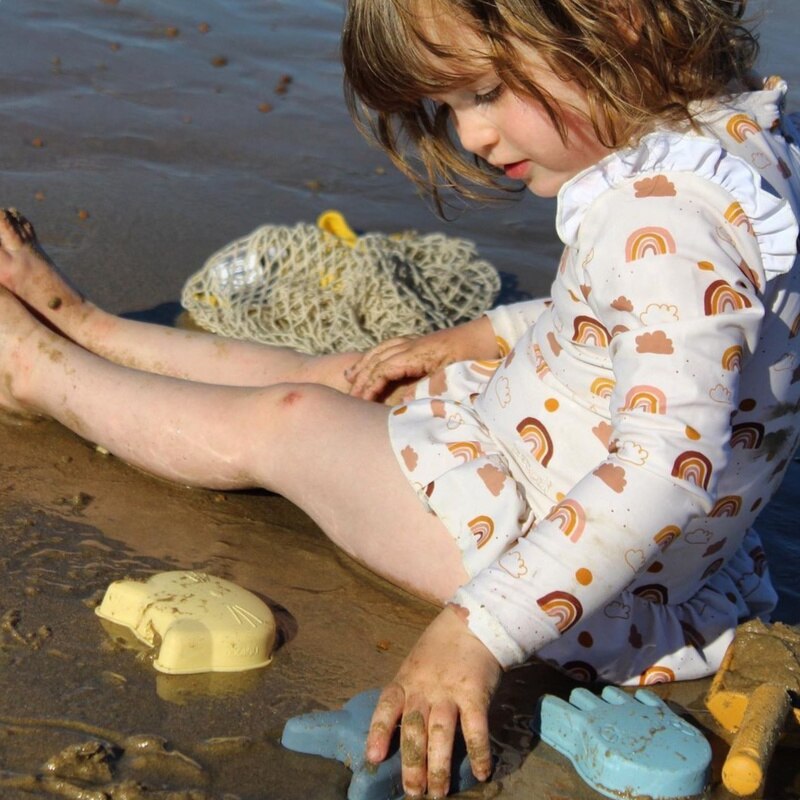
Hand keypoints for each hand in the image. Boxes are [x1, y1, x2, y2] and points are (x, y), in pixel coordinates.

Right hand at [346, 316, 498, 400]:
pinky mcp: (418, 342)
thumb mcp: (452, 378)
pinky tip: (367, 364)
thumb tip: (402, 404)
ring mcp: (413, 341)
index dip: (370, 386)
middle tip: (349, 400)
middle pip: (377, 361)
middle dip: (361, 380)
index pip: (384, 370)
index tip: (360, 402)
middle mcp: (411, 345)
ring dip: (363, 366)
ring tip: (349, 380)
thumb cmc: (474, 358)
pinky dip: (373, 356)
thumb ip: (427, 390)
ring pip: (379, 352)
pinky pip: (388, 347)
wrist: (487, 336)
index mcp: (418, 354)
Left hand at [366, 605, 501, 797]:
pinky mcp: (475, 695)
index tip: (373, 757)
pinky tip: (482, 772)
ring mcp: (449, 692)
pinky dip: (479, 752)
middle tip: (413, 793)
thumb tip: (397, 731)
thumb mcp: (414, 666)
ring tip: (438, 792)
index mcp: (405, 681)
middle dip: (412, 764)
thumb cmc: (440, 649)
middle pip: (414, 730)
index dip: (378, 732)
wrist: (473, 623)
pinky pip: (476, 728)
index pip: (386, 707)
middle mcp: (424, 689)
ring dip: (439, 767)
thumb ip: (408, 694)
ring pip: (440, 734)